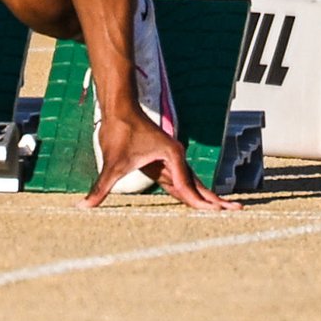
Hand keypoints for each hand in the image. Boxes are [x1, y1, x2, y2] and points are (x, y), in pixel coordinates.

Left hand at [80, 112, 241, 210]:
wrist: (119, 107)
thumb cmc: (119, 131)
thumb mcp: (112, 163)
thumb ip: (101, 188)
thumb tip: (83, 207)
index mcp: (171, 155)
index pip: (186, 185)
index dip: (199, 201)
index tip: (215, 213)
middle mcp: (176, 156)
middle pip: (197, 183)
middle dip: (216, 199)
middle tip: (237, 210)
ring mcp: (171, 158)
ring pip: (191, 182)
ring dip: (206, 196)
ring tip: (224, 208)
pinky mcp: (163, 161)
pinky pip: (180, 180)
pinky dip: (190, 191)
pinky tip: (197, 201)